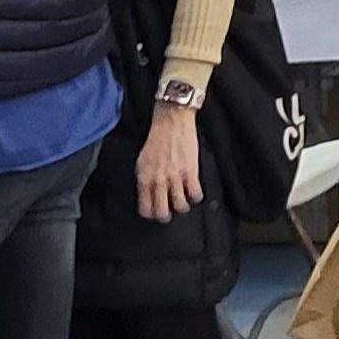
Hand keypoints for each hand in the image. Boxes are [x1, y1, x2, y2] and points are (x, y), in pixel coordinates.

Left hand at [137, 105, 204, 222]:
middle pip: (162, 212)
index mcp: (144, 178)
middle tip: (169, 212)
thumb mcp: (142, 161)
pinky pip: (195, 194)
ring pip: (180, 206)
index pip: (145, 208)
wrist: (171, 122)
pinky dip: (196, 197)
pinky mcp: (191, 171)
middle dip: (166, 216)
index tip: (154, 212)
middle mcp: (159, 180)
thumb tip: (147, 194)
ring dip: (182, 207)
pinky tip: (194, 192)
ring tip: (183, 202)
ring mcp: (175, 177)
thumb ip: (145, 179)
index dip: (150, 214)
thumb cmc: (157, 139)